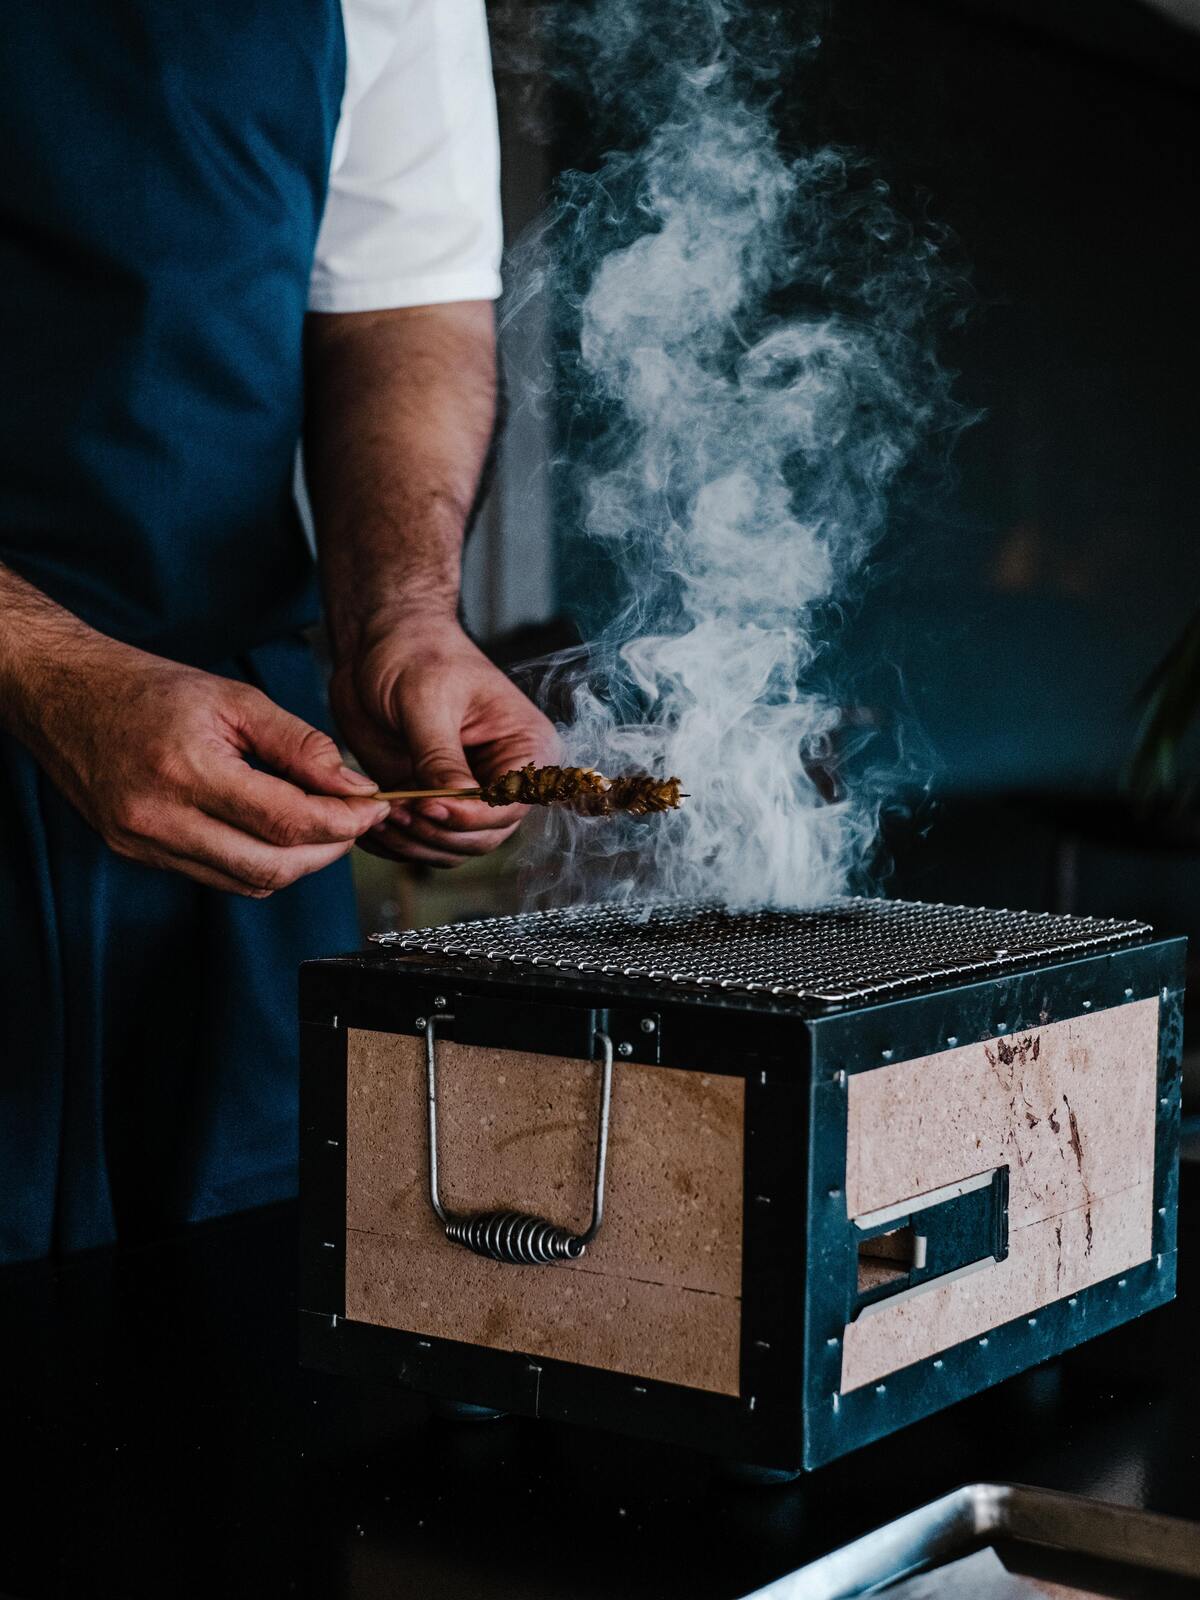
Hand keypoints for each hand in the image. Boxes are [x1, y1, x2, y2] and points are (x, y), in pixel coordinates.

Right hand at [15, 635, 390, 895]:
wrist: (66, 695)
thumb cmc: (148, 688)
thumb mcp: (236, 699)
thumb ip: (300, 745)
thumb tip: (354, 787)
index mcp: (187, 771)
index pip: (287, 821)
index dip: (342, 822)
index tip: (373, 807)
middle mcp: (161, 818)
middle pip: (272, 866)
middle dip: (327, 850)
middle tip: (354, 821)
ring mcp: (145, 844)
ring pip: (248, 883)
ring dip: (296, 863)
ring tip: (321, 827)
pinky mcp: (138, 855)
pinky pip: (217, 878)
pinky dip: (257, 863)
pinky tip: (273, 834)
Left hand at [329, 616, 557, 865]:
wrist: (378, 644)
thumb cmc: (414, 653)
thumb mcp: (426, 701)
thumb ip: (440, 756)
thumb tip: (451, 804)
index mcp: (526, 747)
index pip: (512, 802)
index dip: (471, 814)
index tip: (427, 805)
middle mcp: (504, 778)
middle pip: (485, 835)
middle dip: (439, 831)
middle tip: (396, 811)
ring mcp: (467, 796)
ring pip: (454, 847)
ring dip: (415, 843)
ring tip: (379, 814)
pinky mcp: (433, 804)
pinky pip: (424, 842)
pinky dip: (397, 844)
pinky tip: (372, 825)